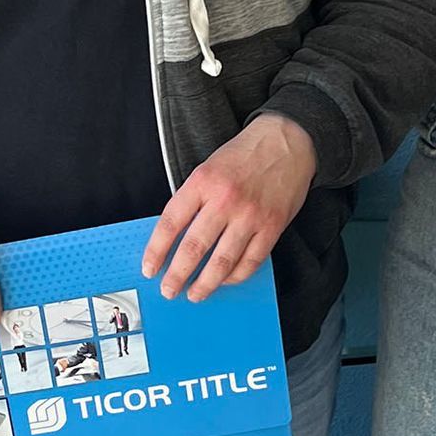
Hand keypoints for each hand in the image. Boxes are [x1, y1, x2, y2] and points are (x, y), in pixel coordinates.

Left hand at [140, 113, 315, 303]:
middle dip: (177, 275)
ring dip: (205, 283)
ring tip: (194, 294)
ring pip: (223, 261)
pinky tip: (224, 281)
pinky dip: (235, 276)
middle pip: (194, 247)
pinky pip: (251, 261)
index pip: (171, 223)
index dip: (156, 250)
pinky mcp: (272, 226)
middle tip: (169, 290)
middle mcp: (225, 200)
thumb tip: (173, 238)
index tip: (149, 268)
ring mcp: (250, 215)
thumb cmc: (243, 156)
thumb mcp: (207, 168)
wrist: (286, 141)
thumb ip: (192, 200)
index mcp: (202, 182)